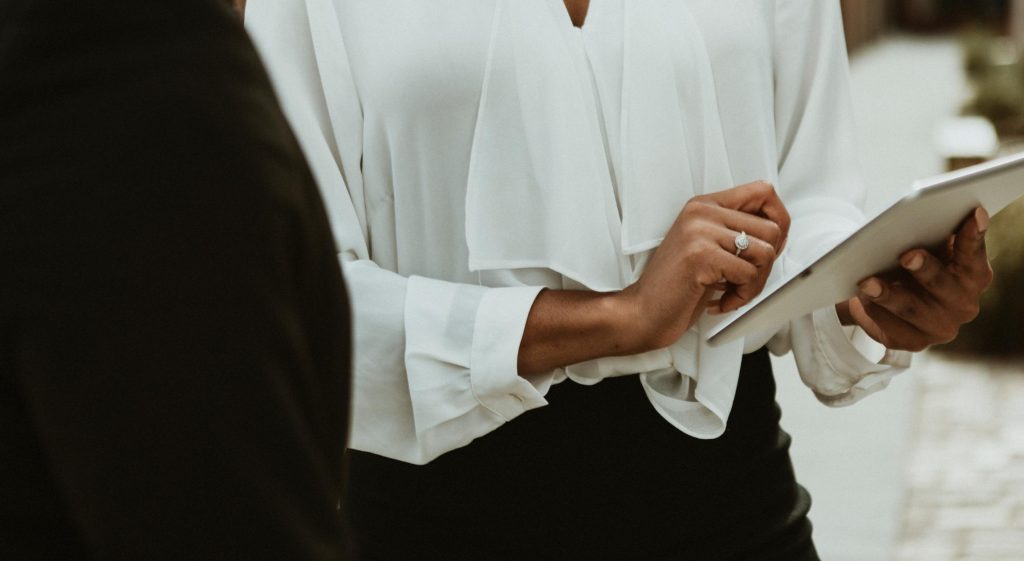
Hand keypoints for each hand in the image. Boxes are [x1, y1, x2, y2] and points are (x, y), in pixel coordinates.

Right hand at [619, 180, 789, 350]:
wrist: (641, 313)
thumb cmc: (674, 287)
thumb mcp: (705, 248)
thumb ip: (734, 233)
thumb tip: (779, 231)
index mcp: (703, 206)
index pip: (763, 192)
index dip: (780, 220)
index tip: (770, 247)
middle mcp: (701, 213)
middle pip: (772, 229)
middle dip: (767, 265)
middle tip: (744, 282)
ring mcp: (699, 232)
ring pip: (766, 252)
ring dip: (755, 284)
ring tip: (732, 293)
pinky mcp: (701, 256)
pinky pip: (749, 274)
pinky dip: (741, 296)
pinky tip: (720, 300)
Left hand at [838, 207, 992, 351]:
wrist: (887, 296)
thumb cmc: (911, 263)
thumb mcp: (924, 247)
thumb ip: (930, 235)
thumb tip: (918, 218)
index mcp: (973, 275)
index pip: (974, 254)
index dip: (974, 236)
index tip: (974, 213)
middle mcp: (963, 304)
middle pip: (943, 285)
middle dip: (925, 269)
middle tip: (907, 255)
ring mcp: (940, 327)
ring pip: (911, 309)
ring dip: (888, 295)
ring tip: (867, 283)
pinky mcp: (912, 342)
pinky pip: (890, 327)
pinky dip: (873, 312)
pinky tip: (859, 302)